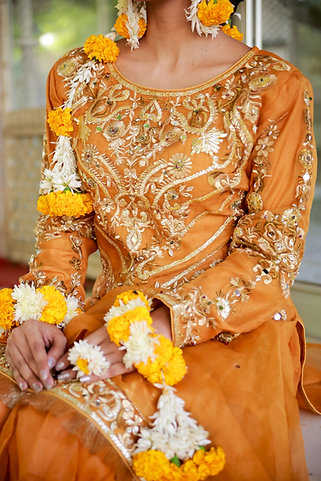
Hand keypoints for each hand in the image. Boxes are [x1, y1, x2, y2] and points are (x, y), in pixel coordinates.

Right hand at [5, 319, 66, 391]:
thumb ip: (58, 349)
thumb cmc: (49, 334)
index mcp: (31, 327)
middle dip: (37, 374)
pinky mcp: (8, 353)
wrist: (36, 330)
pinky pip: (14, 367)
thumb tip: (50, 365)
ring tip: (39, 388)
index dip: (41, 363)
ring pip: (20, 364)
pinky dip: (19, 378)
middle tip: (47, 385)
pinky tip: (25, 386)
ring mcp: (11, 344)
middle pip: (27, 358)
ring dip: (29, 378)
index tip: (46, 376)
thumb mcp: (58, 337)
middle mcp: (18, 334)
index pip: (36, 348)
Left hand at [56, 303, 171, 382]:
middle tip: (56, 372)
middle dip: (72, 363)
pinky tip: (84, 378)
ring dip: (80, 370)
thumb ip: (104, 333)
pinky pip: (111, 370)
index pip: (86, 342)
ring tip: (64, 378)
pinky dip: (97, 374)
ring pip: (97, 362)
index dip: (72, 352)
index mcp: (110, 330)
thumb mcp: (119, 325)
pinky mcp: (130, 362)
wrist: (162, 327)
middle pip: (88, 353)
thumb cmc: (137, 325)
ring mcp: (122, 351)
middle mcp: (113, 340)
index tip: (59, 360)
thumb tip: (86, 345)